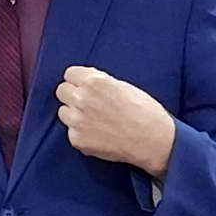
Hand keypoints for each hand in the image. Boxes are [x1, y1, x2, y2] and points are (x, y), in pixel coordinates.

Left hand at [55, 66, 175, 177]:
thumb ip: (101, 82)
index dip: (79, 80)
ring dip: (74, 114)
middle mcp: (82, 99)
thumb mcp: (124, 87)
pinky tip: (99, 134)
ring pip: (63, 112)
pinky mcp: (77, 140)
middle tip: (88, 103)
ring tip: (95, 120)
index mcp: (95, 82)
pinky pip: (72, 132)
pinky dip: (82, 133)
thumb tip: (88, 81)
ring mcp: (77, 121)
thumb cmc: (145, 113)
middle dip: (73, 95)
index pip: (70, 74)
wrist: (153, 141)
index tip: (84, 86)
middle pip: (62, 91)